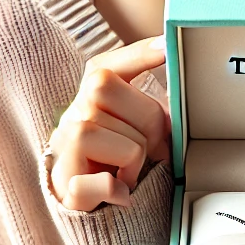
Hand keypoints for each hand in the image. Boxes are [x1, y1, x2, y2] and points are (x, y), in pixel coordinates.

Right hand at [48, 35, 171, 210]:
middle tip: (150, 148)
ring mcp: (66, 148)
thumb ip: (146, 108)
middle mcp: (73, 115)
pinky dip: (116, 191)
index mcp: (89, 96)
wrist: (75, 196)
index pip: (106, 67)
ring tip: (129, 170)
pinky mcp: (68, 186)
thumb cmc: (109, 156)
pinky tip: (120, 192)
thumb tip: (178, 106)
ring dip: (136, 162)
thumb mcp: (127, 122)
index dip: (138, 55)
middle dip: (149, 126)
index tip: (165, 48)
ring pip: (128, 145)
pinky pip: (104, 184)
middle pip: (123, 101)